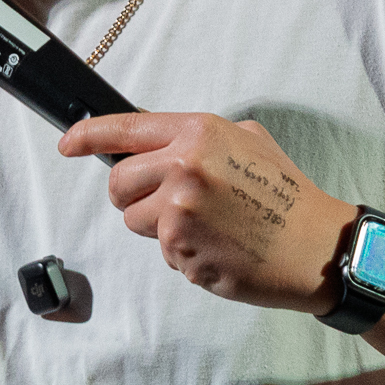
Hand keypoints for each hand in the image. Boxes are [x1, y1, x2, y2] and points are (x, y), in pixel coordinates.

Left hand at [59, 113, 357, 311]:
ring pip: (135, 223)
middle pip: (119, 185)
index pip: (125, 128)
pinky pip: (162, 253)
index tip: (68, 144)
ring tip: (207, 227)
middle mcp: (183, 166)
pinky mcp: (182, 250)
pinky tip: (219, 248)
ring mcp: (180, 211)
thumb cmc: (285, 196)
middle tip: (168, 205)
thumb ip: (198, 139)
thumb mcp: (249, 140)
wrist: (316, 246)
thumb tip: (157, 144)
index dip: (88, 136)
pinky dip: (184, 255)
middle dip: (133, 198)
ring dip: (159, 230)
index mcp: (198, 133)